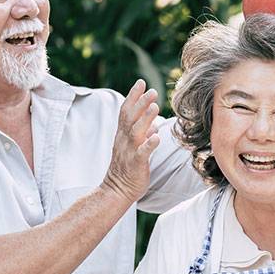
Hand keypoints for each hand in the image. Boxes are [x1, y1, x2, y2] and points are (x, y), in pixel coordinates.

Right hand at [102, 80, 160, 204]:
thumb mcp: (133, 148)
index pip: (125, 111)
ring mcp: (129, 152)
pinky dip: (149, 144)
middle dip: (140, 102)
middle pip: (130, 118)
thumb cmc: (127, 169)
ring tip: (155, 106)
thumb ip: (142, 135)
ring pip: (136, 132)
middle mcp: (124, 140)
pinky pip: (142, 153)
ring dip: (145, 118)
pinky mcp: (135, 164)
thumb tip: (153, 125)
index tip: (140, 82)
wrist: (117, 191)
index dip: (132, 96)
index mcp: (122, 135)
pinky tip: (157, 137)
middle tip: (152, 90)